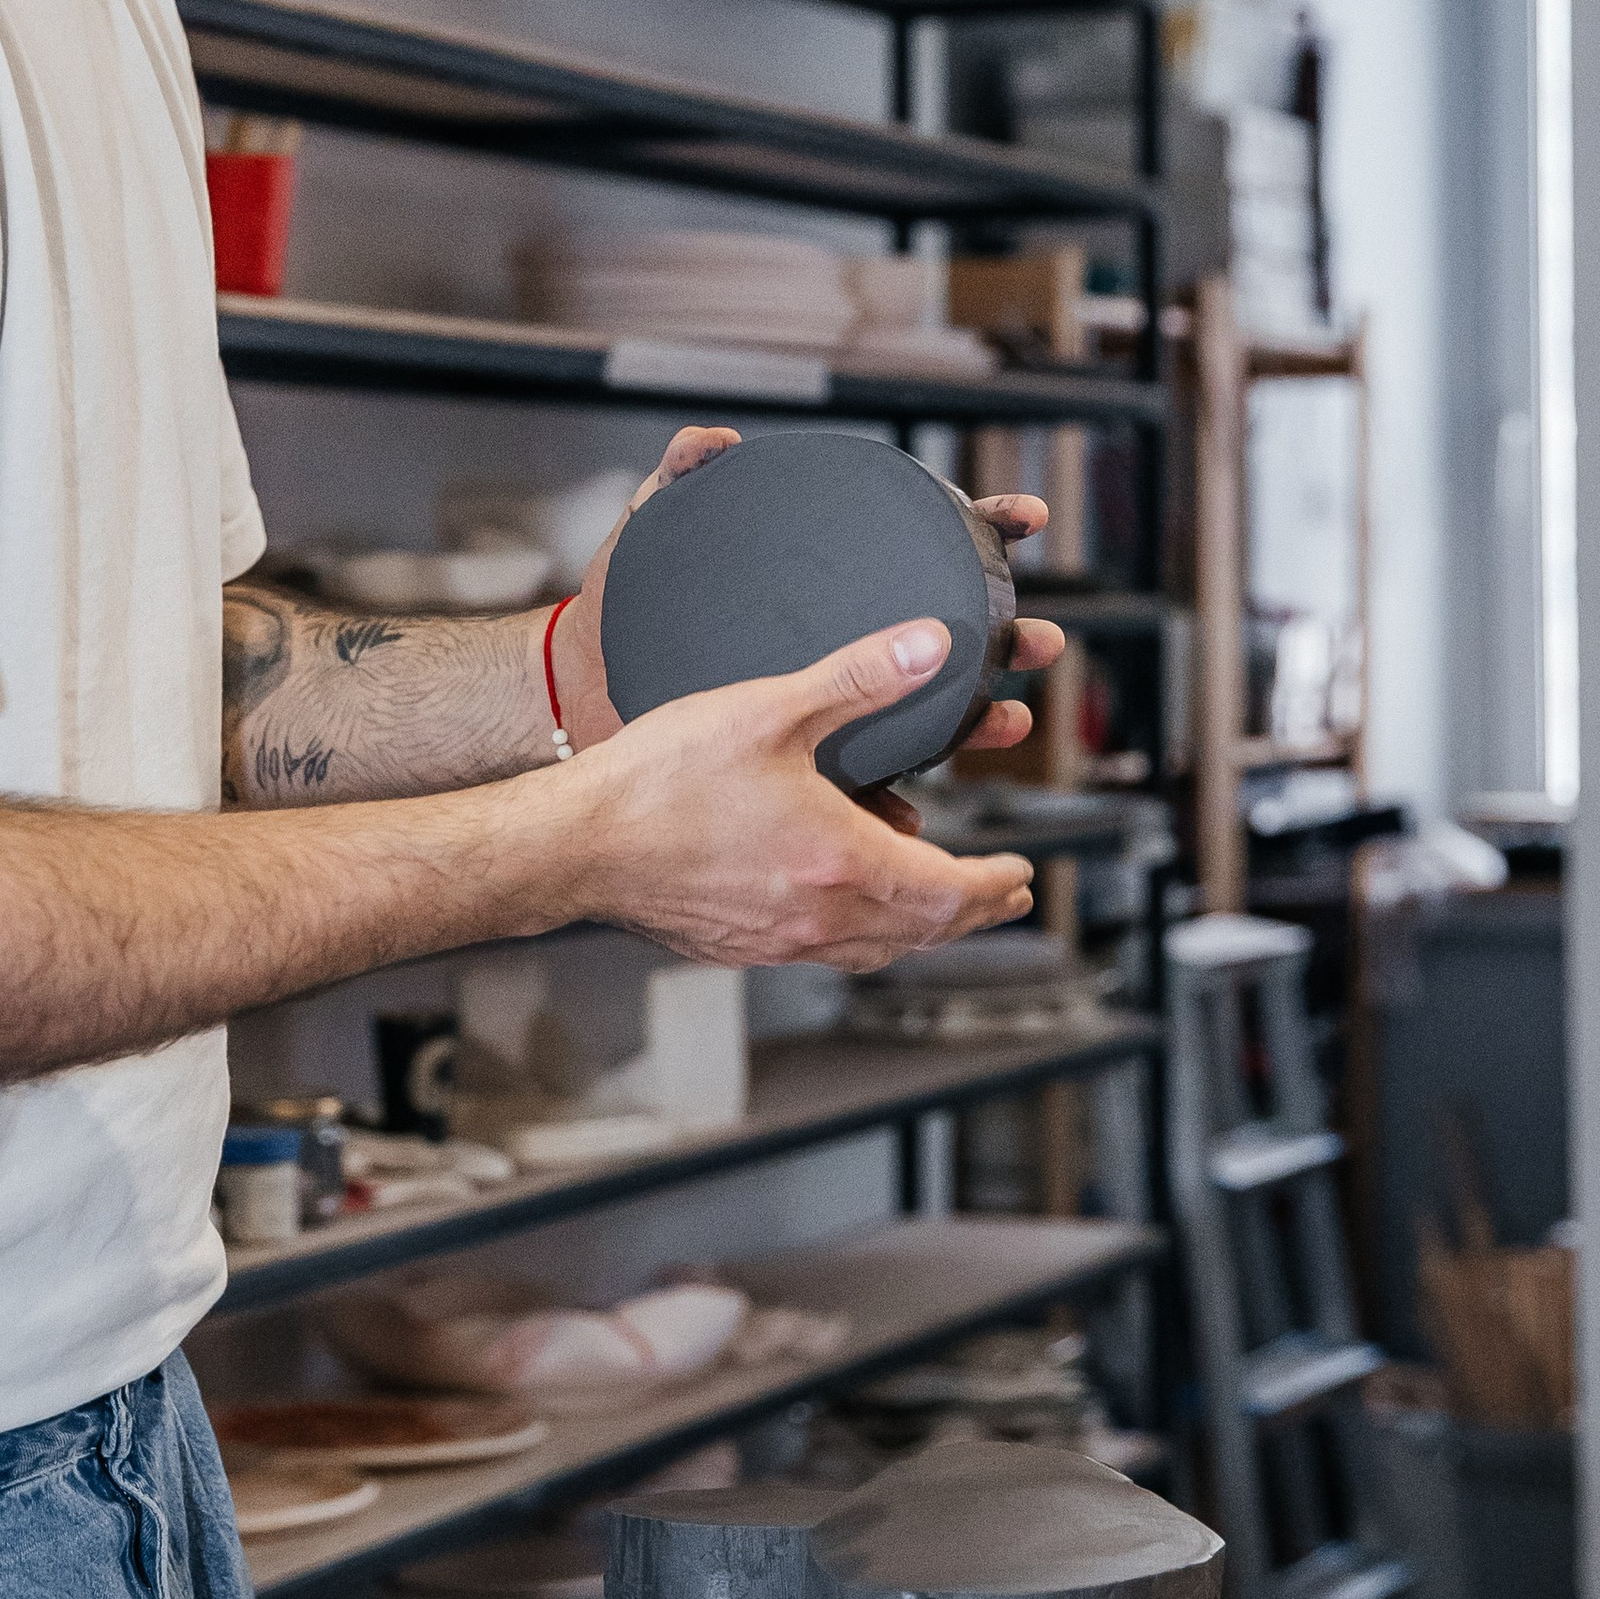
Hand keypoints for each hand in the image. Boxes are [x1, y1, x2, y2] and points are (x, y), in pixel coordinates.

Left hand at [551, 446, 1063, 756]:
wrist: (576, 691)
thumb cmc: (616, 608)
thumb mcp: (651, 535)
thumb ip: (681, 476)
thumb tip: (713, 437)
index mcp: (823, 584)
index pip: (919, 546)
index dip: (982, 529)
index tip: (1024, 521)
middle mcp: (835, 647)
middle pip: (944, 639)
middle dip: (1006, 638)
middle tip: (1037, 639)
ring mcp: (825, 709)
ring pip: (921, 718)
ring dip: (973, 720)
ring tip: (1006, 720)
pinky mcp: (800, 767)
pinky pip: (859, 789)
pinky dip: (887, 802)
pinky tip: (911, 813)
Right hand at [560, 618, 1035, 970]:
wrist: (575, 843)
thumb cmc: (660, 779)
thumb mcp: (769, 709)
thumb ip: (860, 676)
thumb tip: (934, 647)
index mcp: (841, 860)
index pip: (951, 892)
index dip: (997, 884)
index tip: (1024, 874)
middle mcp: (817, 916)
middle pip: (923, 931)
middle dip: (973, 912)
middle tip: (1002, 894)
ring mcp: (776, 940)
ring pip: (875, 949)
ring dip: (919, 928)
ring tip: (937, 905)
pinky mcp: (736, 946)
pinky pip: (823, 951)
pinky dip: (860, 935)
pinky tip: (844, 906)